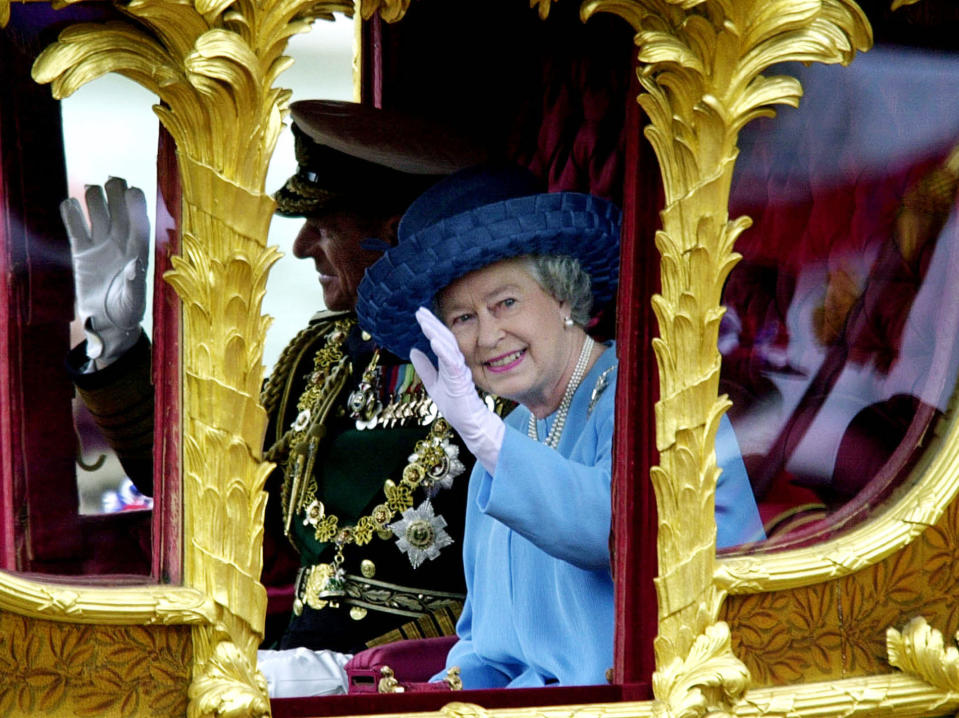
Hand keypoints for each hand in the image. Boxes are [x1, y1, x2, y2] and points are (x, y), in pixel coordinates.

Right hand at [60, 177, 149, 367]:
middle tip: (111, 183)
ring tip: (91, 192)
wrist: (107, 323)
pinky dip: (71, 213)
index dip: (137, 204)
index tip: (133, 191)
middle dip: (116, 193)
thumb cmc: (127, 312)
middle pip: (119, 208)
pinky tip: (70, 204)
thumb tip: (136, 264)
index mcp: (138, 250)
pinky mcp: (81, 251)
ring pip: (97, 211)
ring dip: (95, 198)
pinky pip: (75, 226)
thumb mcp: (133, 300)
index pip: (139, 220)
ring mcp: (100, 244)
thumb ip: (134, 282)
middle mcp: (120, 242)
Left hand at [410, 307, 504, 474]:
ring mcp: (460, 371)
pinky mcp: (461, 381)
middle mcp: (456, 364)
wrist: (469, 424)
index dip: (431, 326)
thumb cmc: (455, 406)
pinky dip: (443, 351)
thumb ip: (425, 367)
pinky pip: (452, 362)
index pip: (441, 340)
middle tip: (420, 311)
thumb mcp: (433, 384)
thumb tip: (413, 350)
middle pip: (445, 338)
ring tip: (425, 322)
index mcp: (450, 363)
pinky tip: (434, 341)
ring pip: (449, 347)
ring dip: (436, 333)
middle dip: (432, 324)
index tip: (420, 314)